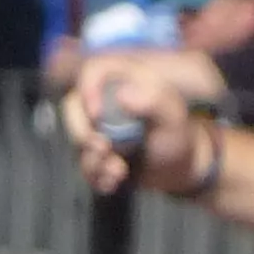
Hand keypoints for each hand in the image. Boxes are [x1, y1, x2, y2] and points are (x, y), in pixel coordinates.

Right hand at [62, 55, 207, 197]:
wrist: (180, 168)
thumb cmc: (179, 135)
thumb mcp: (173, 115)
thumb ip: (153, 100)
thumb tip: (122, 95)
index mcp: (123, 81)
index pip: (92, 71)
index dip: (87, 90)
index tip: (96, 115)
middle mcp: (105, 102)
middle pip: (73, 108)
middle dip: (82, 134)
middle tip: (104, 150)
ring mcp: (98, 129)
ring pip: (77, 142)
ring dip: (94, 162)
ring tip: (119, 172)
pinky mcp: (96, 154)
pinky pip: (83, 166)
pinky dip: (97, 177)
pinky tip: (115, 182)